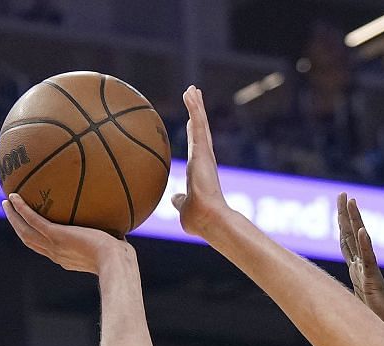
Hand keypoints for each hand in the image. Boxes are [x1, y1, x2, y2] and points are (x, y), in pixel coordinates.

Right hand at [3, 194, 131, 274]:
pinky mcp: (56, 235)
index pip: (47, 248)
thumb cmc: (121, 258)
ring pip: (25, 232)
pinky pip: (33, 220)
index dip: (38, 238)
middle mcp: (56, 254)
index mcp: (66, 258)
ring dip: (13, 217)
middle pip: (30, 241)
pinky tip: (15, 196)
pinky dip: (21, 209)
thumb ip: (112, 234)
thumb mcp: (114, 244)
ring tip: (6, 202)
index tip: (33, 227)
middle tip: (10, 212)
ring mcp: (54, 245)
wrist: (116, 262)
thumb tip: (121, 221)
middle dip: (18, 227)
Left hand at [171, 86, 226, 238]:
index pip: (196, 146)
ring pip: (200, 123)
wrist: (209, 219)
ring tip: (192, 89)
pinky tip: (190, 94)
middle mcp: (204, 159)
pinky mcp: (203, 150)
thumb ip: (179, 200)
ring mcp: (205, 153)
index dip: (194, 132)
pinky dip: (194, 108)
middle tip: (195, 96)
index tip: (193, 121)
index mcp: (198, 170)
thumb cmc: (198, 219)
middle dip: (197, 112)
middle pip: (200, 130)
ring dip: (195, 105)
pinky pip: (198, 123)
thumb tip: (174, 198)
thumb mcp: (184, 207)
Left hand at [337, 195, 383, 330]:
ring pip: (361, 242)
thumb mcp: (355, 304)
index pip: (348, 242)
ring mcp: (370, 273)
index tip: (339, 205)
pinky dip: (365, 245)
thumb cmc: (377, 323)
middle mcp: (364, 268)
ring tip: (351, 202)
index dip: (342, 224)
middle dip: (346, 214)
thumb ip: (349, 296)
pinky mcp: (375, 283)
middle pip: (352, 236)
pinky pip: (369, 261)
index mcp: (358, 271)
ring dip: (355, 220)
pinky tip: (362, 230)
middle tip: (343, 193)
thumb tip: (334, 299)